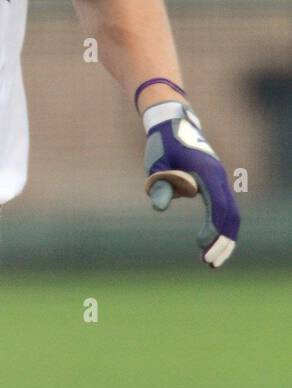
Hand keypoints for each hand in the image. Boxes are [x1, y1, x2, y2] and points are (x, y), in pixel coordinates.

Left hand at [142, 104, 238, 267]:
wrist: (171, 123)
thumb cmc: (162, 144)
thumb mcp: (156, 163)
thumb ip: (159, 183)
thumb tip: (157, 208)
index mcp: (208, 173)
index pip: (219, 207)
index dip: (213, 229)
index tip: (201, 246)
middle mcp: (219, 177)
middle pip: (231, 215)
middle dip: (224, 241)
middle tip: (210, 264)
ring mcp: (219, 180)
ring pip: (231, 214)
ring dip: (224, 237)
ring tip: (210, 260)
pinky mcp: (215, 183)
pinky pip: (224, 209)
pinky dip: (220, 227)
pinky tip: (209, 242)